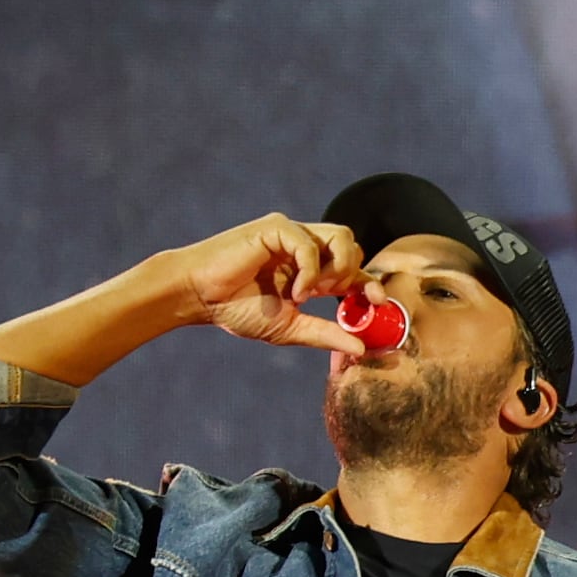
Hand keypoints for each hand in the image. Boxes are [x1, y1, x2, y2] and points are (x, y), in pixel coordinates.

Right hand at [160, 214, 367, 355]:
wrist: (198, 297)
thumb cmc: (237, 310)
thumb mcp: (289, 329)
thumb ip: (324, 334)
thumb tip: (361, 348)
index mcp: (309, 271)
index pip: (352, 270)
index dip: (369, 285)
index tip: (378, 304)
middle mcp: (303, 248)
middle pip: (353, 245)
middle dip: (355, 274)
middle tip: (340, 298)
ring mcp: (290, 234)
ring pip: (341, 236)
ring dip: (337, 268)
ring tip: (314, 293)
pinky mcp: (275, 228)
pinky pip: (309, 243)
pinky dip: (310, 270)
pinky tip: (295, 291)